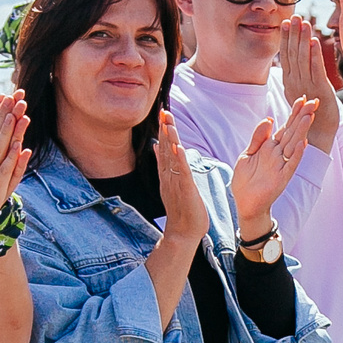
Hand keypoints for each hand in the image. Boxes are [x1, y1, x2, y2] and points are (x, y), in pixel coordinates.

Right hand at [154, 113, 212, 244]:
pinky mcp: (184, 190)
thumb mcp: (172, 183)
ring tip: (168, 123)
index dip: (163, 130)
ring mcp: (175, 182)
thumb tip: (158, 147)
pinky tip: (178, 147)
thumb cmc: (181, 209)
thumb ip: (165, 165)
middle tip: (163, 110)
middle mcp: (169, 175)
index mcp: (167, 173)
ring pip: (172, 157)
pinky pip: (182, 172)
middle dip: (165, 129)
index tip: (162, 113)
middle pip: (166, 148)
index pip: (164, 147)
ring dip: (170, 139)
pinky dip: (180, 159)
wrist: (183, 232)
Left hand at [230, 96, 318, 236]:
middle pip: (293, 132)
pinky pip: (291, 164)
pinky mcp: (281, 178)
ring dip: (301, 130)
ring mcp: (281, 165)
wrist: (244, 203)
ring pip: (294, 144)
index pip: (285, 127)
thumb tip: (269, 119)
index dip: (293, 113)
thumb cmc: (245, 181)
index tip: (302, 99)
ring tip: (309, 115)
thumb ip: (258, 138)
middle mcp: (279, 154)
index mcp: (270, 147)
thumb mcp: (247, 154)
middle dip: (302, 116)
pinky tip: (301, 143)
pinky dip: (296, 154)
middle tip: (312, 101)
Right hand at [277, 18, 341, 147]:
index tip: (286, 23)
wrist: (316, 135)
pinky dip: (315, 54)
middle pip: (292, 54)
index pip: (286, 56)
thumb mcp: (300, 95)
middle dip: (293, 34)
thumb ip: (298, 79)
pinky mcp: (319, 90)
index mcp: (290, 83)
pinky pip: (316, 69)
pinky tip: (315, 41)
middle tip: (295, 17)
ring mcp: (306, 86)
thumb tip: (296, 65)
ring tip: (304, 23)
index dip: (286, 39)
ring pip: (302, 58)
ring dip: (303, 39)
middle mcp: (295, 82)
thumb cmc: (311, 115)